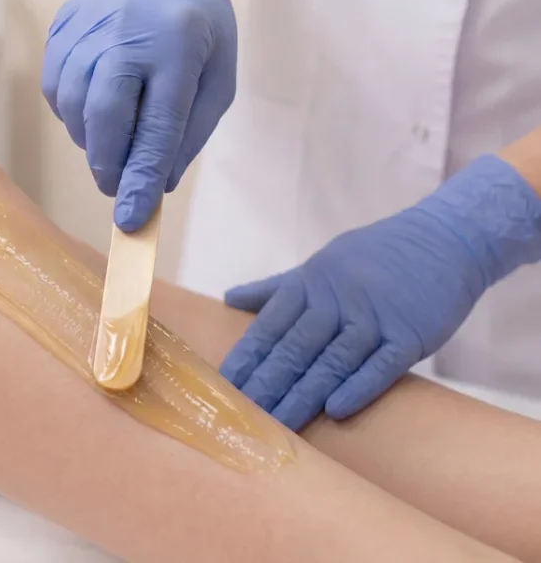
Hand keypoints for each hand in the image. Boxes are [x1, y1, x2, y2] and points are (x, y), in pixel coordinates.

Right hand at [42, 0, 236, 230]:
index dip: (142, 176)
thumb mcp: (217, 78)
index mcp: (178, 45)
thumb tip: (155, 185)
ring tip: (113, 139)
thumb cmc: (197, 29)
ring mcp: (88, 27)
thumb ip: (189, 133)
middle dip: (108, 163)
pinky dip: (71, 114)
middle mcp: (128, 32)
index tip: (132, 219)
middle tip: (117, 185)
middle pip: (105, 115)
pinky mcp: (61, 29)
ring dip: (90, 140)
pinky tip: (94, 108)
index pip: (158, 124)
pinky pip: (55, 90)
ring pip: (73, 107)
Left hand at [220, 155, 540, 430]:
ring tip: (277, 425)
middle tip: (242, 417)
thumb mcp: (319, 265)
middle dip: (265, 385)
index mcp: (308, 285)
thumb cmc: (372, 257)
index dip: (245, 361)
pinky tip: (335, 411)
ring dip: (303, 395)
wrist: (443, 239)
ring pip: (331, 362)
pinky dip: (358, 387)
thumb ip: (276, 289)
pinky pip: (381, 365)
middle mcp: (336, 301)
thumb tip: (229, 298)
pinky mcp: (410, 334)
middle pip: (294, 349)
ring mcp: (374, 318)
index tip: (221, 390)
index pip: (267, 328)